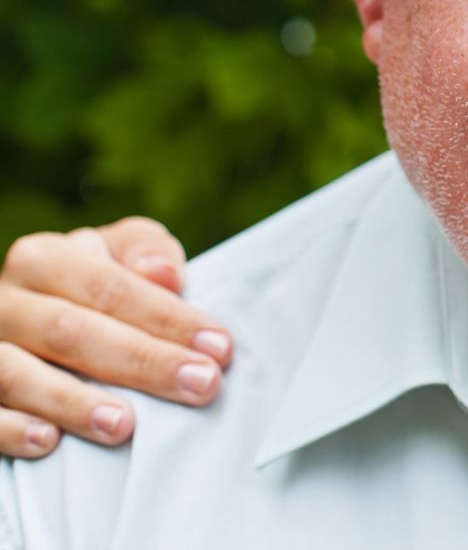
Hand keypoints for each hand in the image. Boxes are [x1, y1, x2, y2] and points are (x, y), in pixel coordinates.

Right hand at [0, 218, 231, 456]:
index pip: (108, 287)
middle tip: (199, 385)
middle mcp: (4, 301)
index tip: (219, 347)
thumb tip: (167, 274)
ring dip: (71, 401)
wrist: (30, 314)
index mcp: (45, 259)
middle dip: (141, 361)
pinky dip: (11, 428)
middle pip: (70, 331)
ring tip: (124, 424)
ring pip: (14, 373)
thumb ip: (145, 252)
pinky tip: (49, 442)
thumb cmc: (91, 288)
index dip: (166, 317)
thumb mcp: (118, 255)